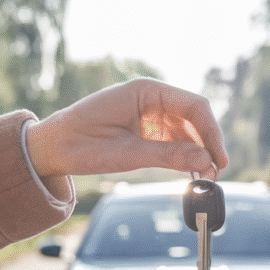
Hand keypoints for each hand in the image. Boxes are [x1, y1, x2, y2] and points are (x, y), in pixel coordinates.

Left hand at [26, 78, 227, 179]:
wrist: (50, 149)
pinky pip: (173, 141)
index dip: (211, 132)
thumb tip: (205, 161)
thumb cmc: (80, 144)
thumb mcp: (126, 154)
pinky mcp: (145, 130)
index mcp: (145, 91)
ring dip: (198, 153)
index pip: (193, 106)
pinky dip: (184, 156)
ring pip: (187, 131)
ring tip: (204, 178)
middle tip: (214, 174)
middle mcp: (151, 98)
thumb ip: (167, 155)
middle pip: (194, 118)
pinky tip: (190, 173)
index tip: (219, 158)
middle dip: (208, 145)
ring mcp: (149, 114)